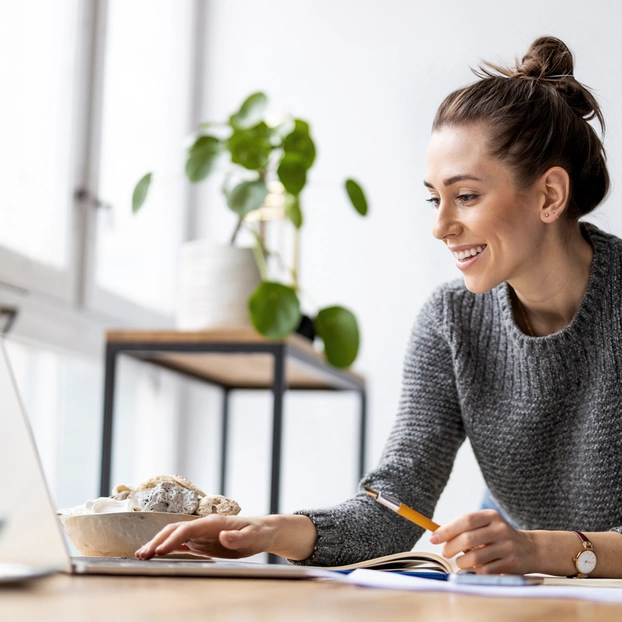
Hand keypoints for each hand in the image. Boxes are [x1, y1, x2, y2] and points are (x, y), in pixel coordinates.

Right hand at [135, 514, 279, 559]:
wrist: (262, 532)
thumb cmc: (258, 533)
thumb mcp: (253, 537)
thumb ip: (238, 537)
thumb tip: (223, 536)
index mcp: (213, 522)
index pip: (187, 529)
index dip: (173, 539)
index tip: (160, 551)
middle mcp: (204, 525)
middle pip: (175, 530)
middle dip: (157, 541)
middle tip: (142, 555)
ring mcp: (201, 533)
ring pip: (174, 536)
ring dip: (157, 544)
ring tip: (141, 555)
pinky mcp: (201, 542)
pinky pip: (180, 544)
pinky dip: (166, 548)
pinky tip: (155, 555)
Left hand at [429, 510, 535, 573]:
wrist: (530, 549)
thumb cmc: (498, 536)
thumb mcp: (486, 525)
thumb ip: (465, 528)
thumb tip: (437, 534)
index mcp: (491, 516)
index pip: (465, 520)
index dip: (447, 530)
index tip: (433, 538)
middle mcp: (500, 529)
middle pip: (467, 539)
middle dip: (451, 547)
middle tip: (445, 552)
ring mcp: (506, 547)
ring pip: (475, 558)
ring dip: (461, 562)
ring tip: (460, 561)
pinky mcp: (510, 564)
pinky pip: (485, 570)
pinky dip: (474, 571)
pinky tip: (474, 568)